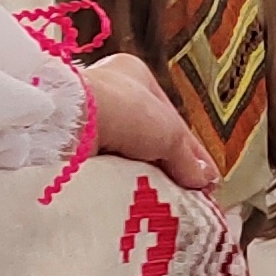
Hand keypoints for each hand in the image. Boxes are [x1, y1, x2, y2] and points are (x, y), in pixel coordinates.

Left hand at [82, 53, 216, 191]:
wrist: (69, 125)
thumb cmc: (123, 109)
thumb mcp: (169, 131)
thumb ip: (188, 157)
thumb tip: (204, 179)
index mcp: (135, 74)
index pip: (171, 117)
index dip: (192, 150)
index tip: (205, 177)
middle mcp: (110, 93)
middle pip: (150, 138)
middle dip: (169, 165)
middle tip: (187, 193)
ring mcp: (90, 121)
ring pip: (129, 156)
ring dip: (146, 177)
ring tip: (164, 201)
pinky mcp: (74, 147)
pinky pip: (107, 169)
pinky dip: (122, 183)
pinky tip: (136, 198)